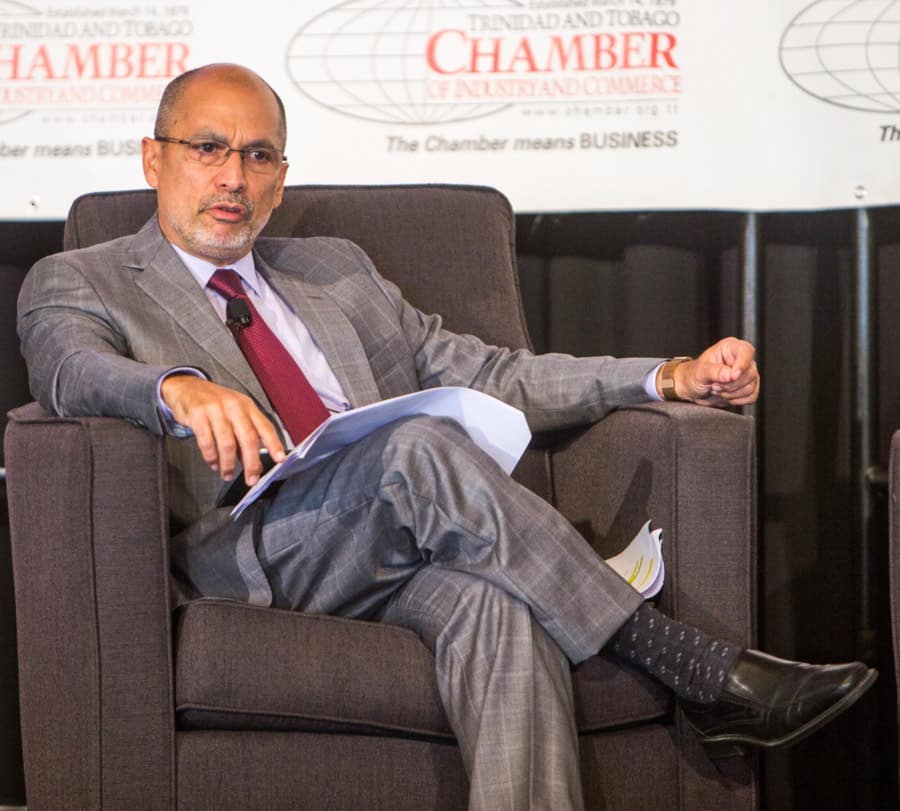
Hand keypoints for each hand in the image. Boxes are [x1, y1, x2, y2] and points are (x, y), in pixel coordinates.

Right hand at [161, 375, 285, 484]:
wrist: (187, 386)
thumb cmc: (214, 403)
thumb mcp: (234, 415)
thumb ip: (245, 438)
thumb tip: (255, 464)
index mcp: (247, 406)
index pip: (265, 427)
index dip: (274, 444)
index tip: (280, 459)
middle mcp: (234, 406)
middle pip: (248, 438)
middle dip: (252, 463)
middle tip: (251, 479)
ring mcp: (215, 409)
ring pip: (227, 443)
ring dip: (228, 464)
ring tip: (228, 474)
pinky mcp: (198, 415)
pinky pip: (207, 442)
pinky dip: (211, 457)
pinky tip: (213, 463)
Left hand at [667, 337, 759, 406]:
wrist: (692, 389)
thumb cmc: (695, 375)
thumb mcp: (699, 372)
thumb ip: (714, 371)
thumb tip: (729, 375)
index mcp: (730, 348)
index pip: (746, 350)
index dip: (742, 364)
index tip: (732, 376)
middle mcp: (741, 359)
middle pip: (750, 373)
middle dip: (730, 385)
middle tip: (714, 386)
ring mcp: (747, 374)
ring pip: (750, 387)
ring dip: (731, 394)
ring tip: (716, 390)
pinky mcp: (749, 387)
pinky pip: (751, 397)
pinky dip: (736, 400)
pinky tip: (724, 396)